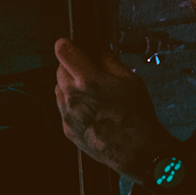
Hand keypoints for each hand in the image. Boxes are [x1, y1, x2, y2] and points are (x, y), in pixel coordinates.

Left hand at [54, 40, 169, 178]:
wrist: (136, 151)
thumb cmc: (136, 116)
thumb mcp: (130, 79)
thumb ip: (110, 61)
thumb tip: (99, 51)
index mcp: (88, 80)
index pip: (64, 53)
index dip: (66, 45)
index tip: (68, 44)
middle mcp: (73, 97)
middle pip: (59, 71)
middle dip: (70, 66)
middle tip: (87, 69)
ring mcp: (67, 115)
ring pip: (58, 90)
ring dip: (69, 85)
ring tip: (91, 91)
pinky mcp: (67, 129)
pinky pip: (63, 109)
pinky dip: (72, 104)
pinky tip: (90, 108)